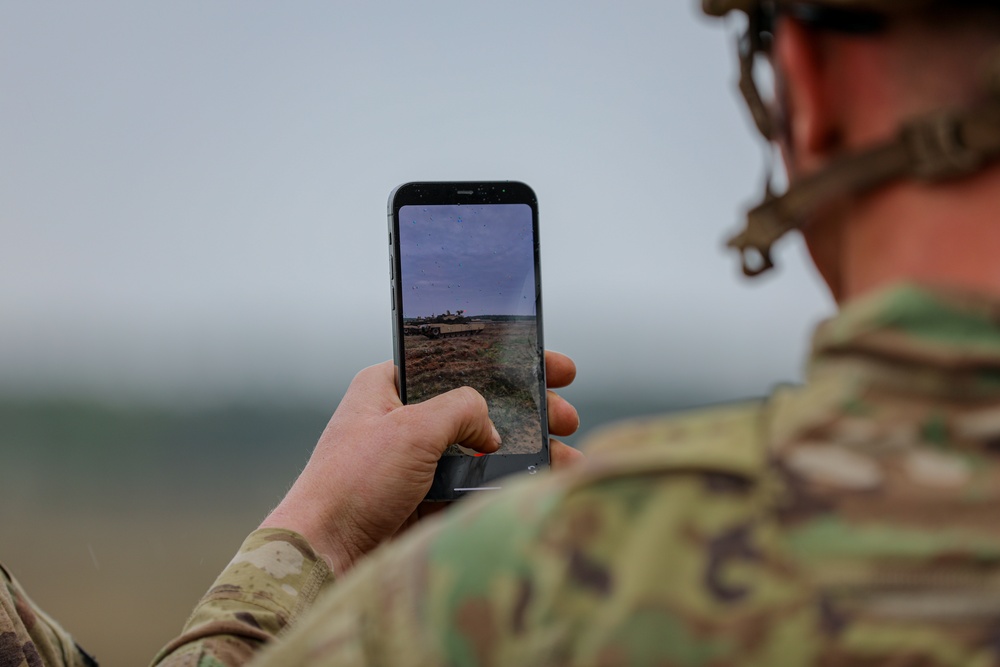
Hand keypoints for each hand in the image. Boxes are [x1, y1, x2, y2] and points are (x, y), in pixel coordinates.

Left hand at [260, 351, 581, 573]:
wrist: (323, 556)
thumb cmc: (354, 482)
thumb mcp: (413, 429)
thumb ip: (463, 410)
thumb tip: (494, 429)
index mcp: (390, 387)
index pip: (459, 361)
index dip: (510, 362)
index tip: (553, 367)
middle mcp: (403, 420)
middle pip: (480, 406)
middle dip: (529, 412)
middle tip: (566, 417)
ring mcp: (415, 463)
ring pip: (483, 450)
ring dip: (527, 452)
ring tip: (569, 458)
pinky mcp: (424, 500)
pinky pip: (474, 486)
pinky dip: (506, 486)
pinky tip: (539, 485)